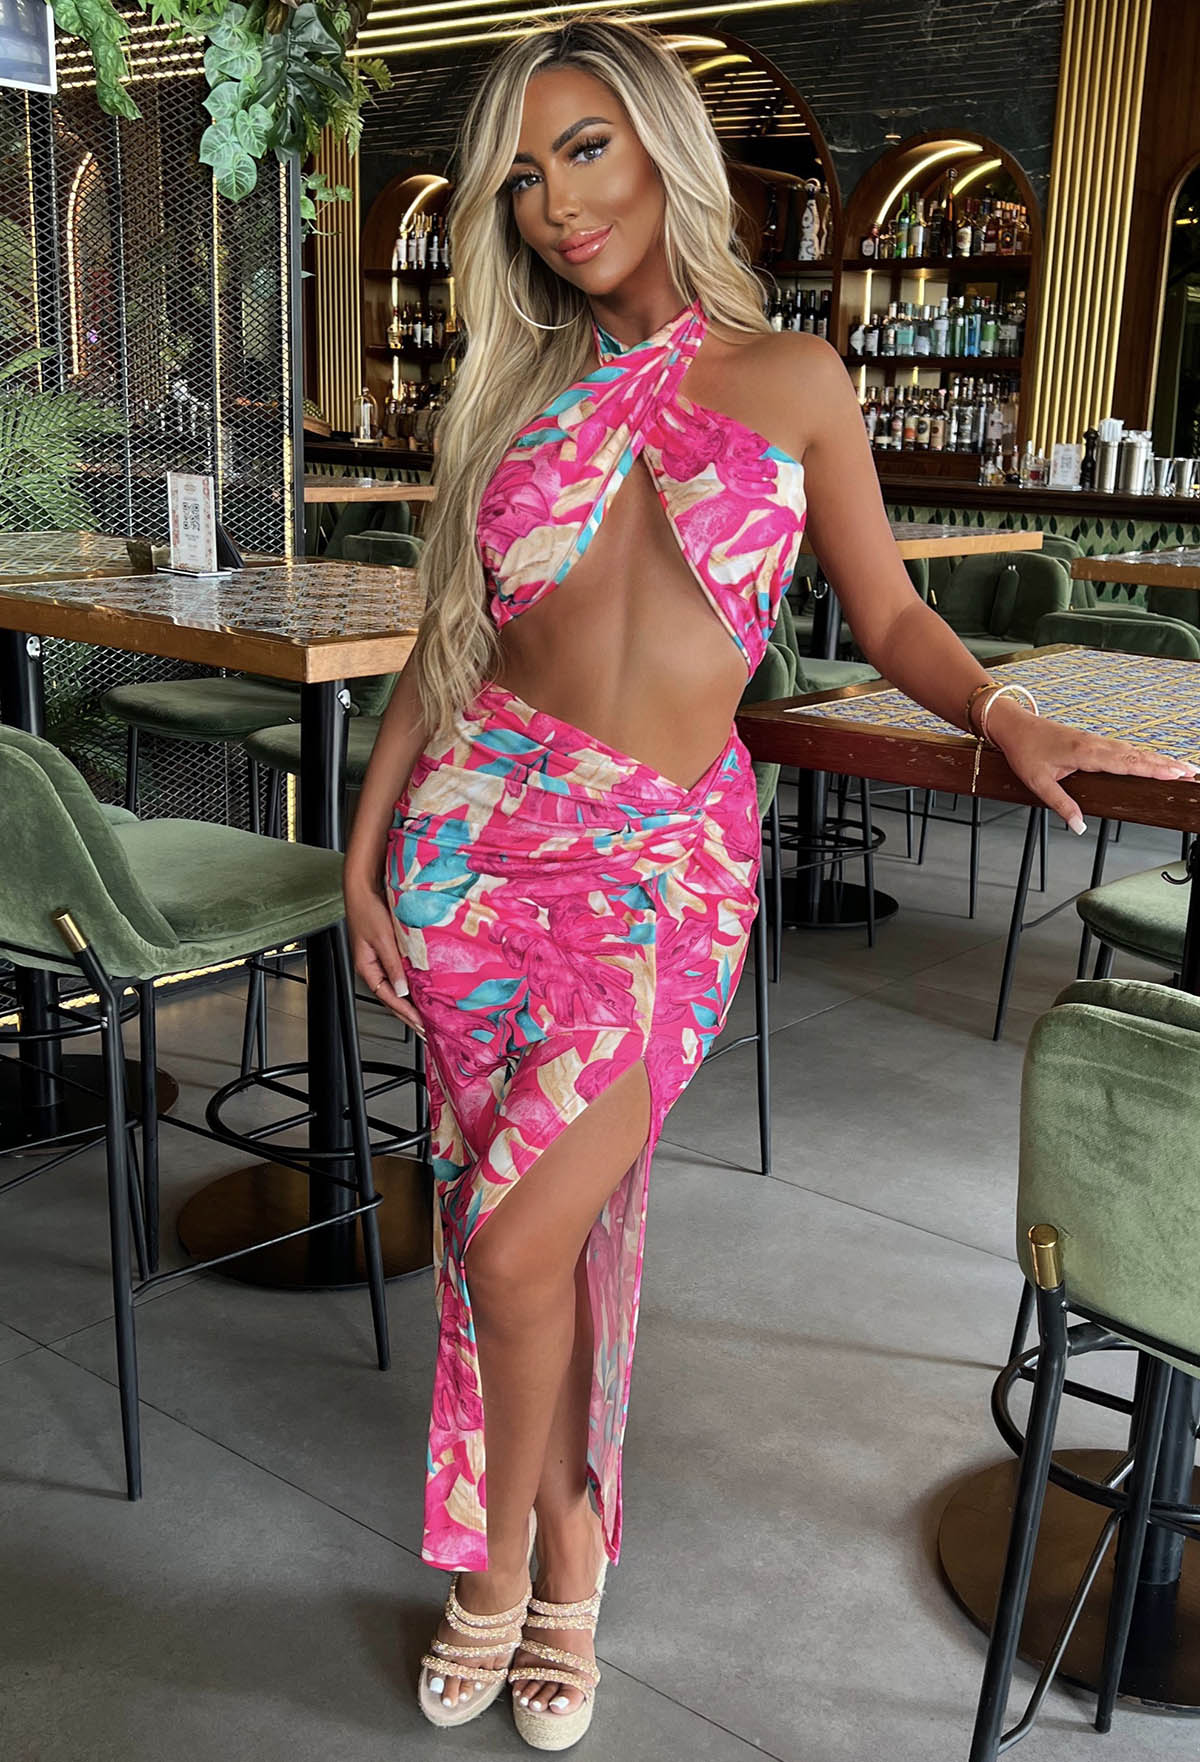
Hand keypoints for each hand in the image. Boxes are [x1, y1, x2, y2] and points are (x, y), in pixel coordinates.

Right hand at [344, 870, 425, 1037]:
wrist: (363, 888)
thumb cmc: (368, 909)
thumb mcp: (383, 939)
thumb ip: (394, 965)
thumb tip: (403, 991)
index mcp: (367, 968)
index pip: (389, 998)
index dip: (406, 1014)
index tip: (421, 1026)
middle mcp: (373, 968)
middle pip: (392, 998)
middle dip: (409, 1015)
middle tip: (426, 1030)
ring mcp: (380, 961)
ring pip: (397, 988)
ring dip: (410, 1002)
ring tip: (426, 1016)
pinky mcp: (387, 952)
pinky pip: (399, 974)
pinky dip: (410, 985)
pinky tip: (421, 991)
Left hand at [987, 699, 1198, 832]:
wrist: (1014, 727)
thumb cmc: (1024, 752)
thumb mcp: (1038, 783)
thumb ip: (1061, 805)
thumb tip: (1079, 827)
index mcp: (1086, 754)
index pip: (1127, 763)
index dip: (1154, 768)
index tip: (1175, 773)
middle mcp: (1096, 745)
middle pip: (1138, 755)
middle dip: (1166, 764)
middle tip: (1191, 772)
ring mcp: (1096, 741)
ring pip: (1133, 751)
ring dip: (1158, 759)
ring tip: (1180, 768)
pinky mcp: (1092, 742)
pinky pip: (1124, 749)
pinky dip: (1142, 755)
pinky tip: (1152, 761)